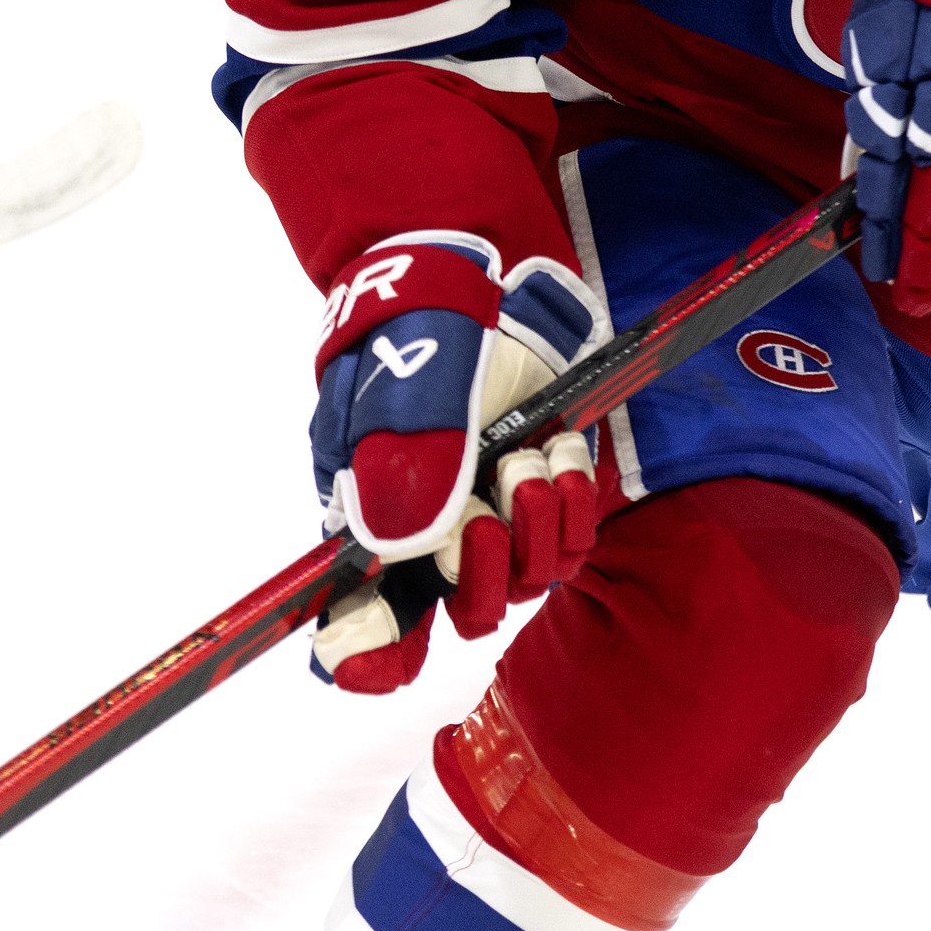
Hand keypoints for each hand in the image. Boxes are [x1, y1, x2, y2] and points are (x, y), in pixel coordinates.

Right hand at [306, 231, 602, 691]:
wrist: (481, 279)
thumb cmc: (419, 330)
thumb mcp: (400, 383)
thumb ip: (400, 456)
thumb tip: (403, 544)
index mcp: (367, 521)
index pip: (356, 621)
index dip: (368, 651)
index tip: (387, 648)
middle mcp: (429, 532)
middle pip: (458, 610)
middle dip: (480, 572)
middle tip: (486, 509)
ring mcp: (491, 512)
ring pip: (523, 579)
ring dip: (534, 526)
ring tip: (526, 460)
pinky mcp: (546, 489)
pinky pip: (571, 540)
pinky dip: (573, 504)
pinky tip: (558, 453)